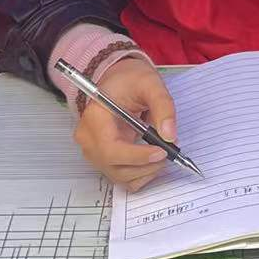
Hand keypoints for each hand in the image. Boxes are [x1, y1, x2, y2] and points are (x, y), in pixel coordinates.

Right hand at [73, 57, 176, 190]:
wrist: (118, 80)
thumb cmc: (129, 80)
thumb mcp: (150, 83)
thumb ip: (163, 106)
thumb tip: (170, 135)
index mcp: (94, 118)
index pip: (110, 149)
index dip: (137, 156)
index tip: (162, 151)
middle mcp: (89, 139)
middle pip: (114, 167)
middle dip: (145, 165)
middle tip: (169, 152)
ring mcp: (94, 152)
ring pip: (119, 177)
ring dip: (145, 172)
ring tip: (162, 153)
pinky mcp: (103, 159)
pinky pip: (121, 178)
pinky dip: (140, 175)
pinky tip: (151, 160)